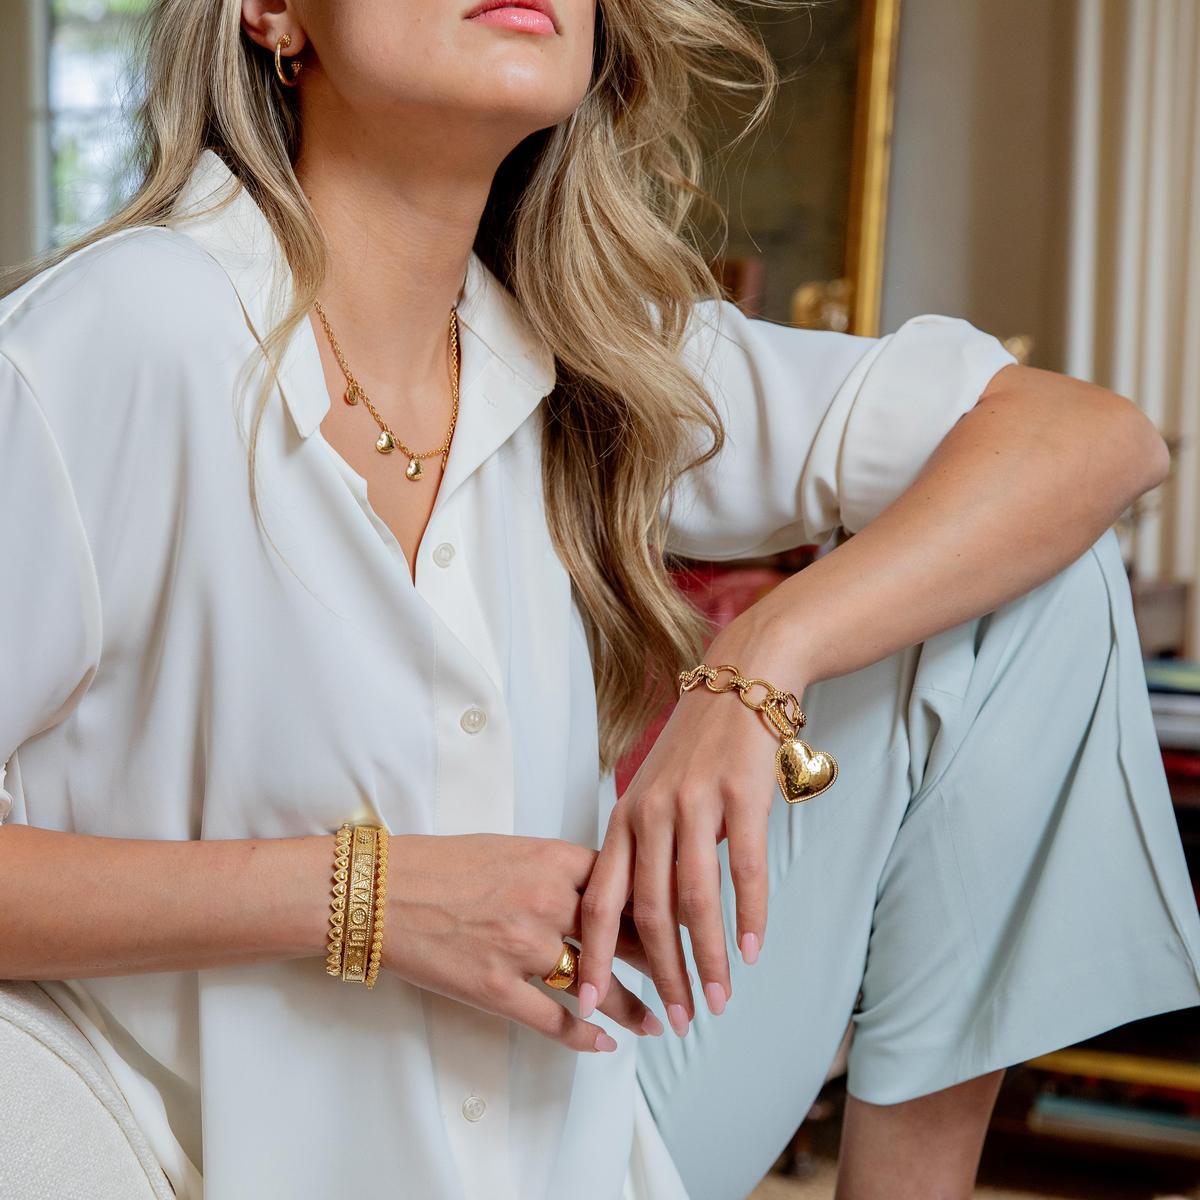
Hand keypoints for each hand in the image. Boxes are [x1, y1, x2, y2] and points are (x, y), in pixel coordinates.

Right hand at [380, 832, 664, 1051]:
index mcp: (551, 859)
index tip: (684, 914)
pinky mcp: (495, 988)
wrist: (378, 892)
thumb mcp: (507, 847)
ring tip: (661, 1018)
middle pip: (622, 932)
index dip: (658, 901)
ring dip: (634, 1005)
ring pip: (597, 983)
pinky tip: (605, 1043)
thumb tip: (592, 886)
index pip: (624, 881)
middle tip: (690, 973)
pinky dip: (585, 1035)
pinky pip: (553, 1018)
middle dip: (662, 956)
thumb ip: (554, 866)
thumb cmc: (438, 864)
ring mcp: (522, 948)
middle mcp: (546, 902)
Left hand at [577, 619, 797, 1035]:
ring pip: (696, 900)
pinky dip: (749, 915)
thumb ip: (647, 849)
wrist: (740, 684)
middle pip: (648, 913)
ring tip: (718, 1000)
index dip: (594, 955)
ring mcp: (694, 804)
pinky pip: (743, 868)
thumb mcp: (655, 794)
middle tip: (673, 1021)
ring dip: (709, 958)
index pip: (599, 899)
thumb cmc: (697, 747)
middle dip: (661, 975)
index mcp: (625, 819)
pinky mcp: (739, 796)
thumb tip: (650, 918)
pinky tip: (753, 949)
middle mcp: (650, 814)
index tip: (591, 1003)